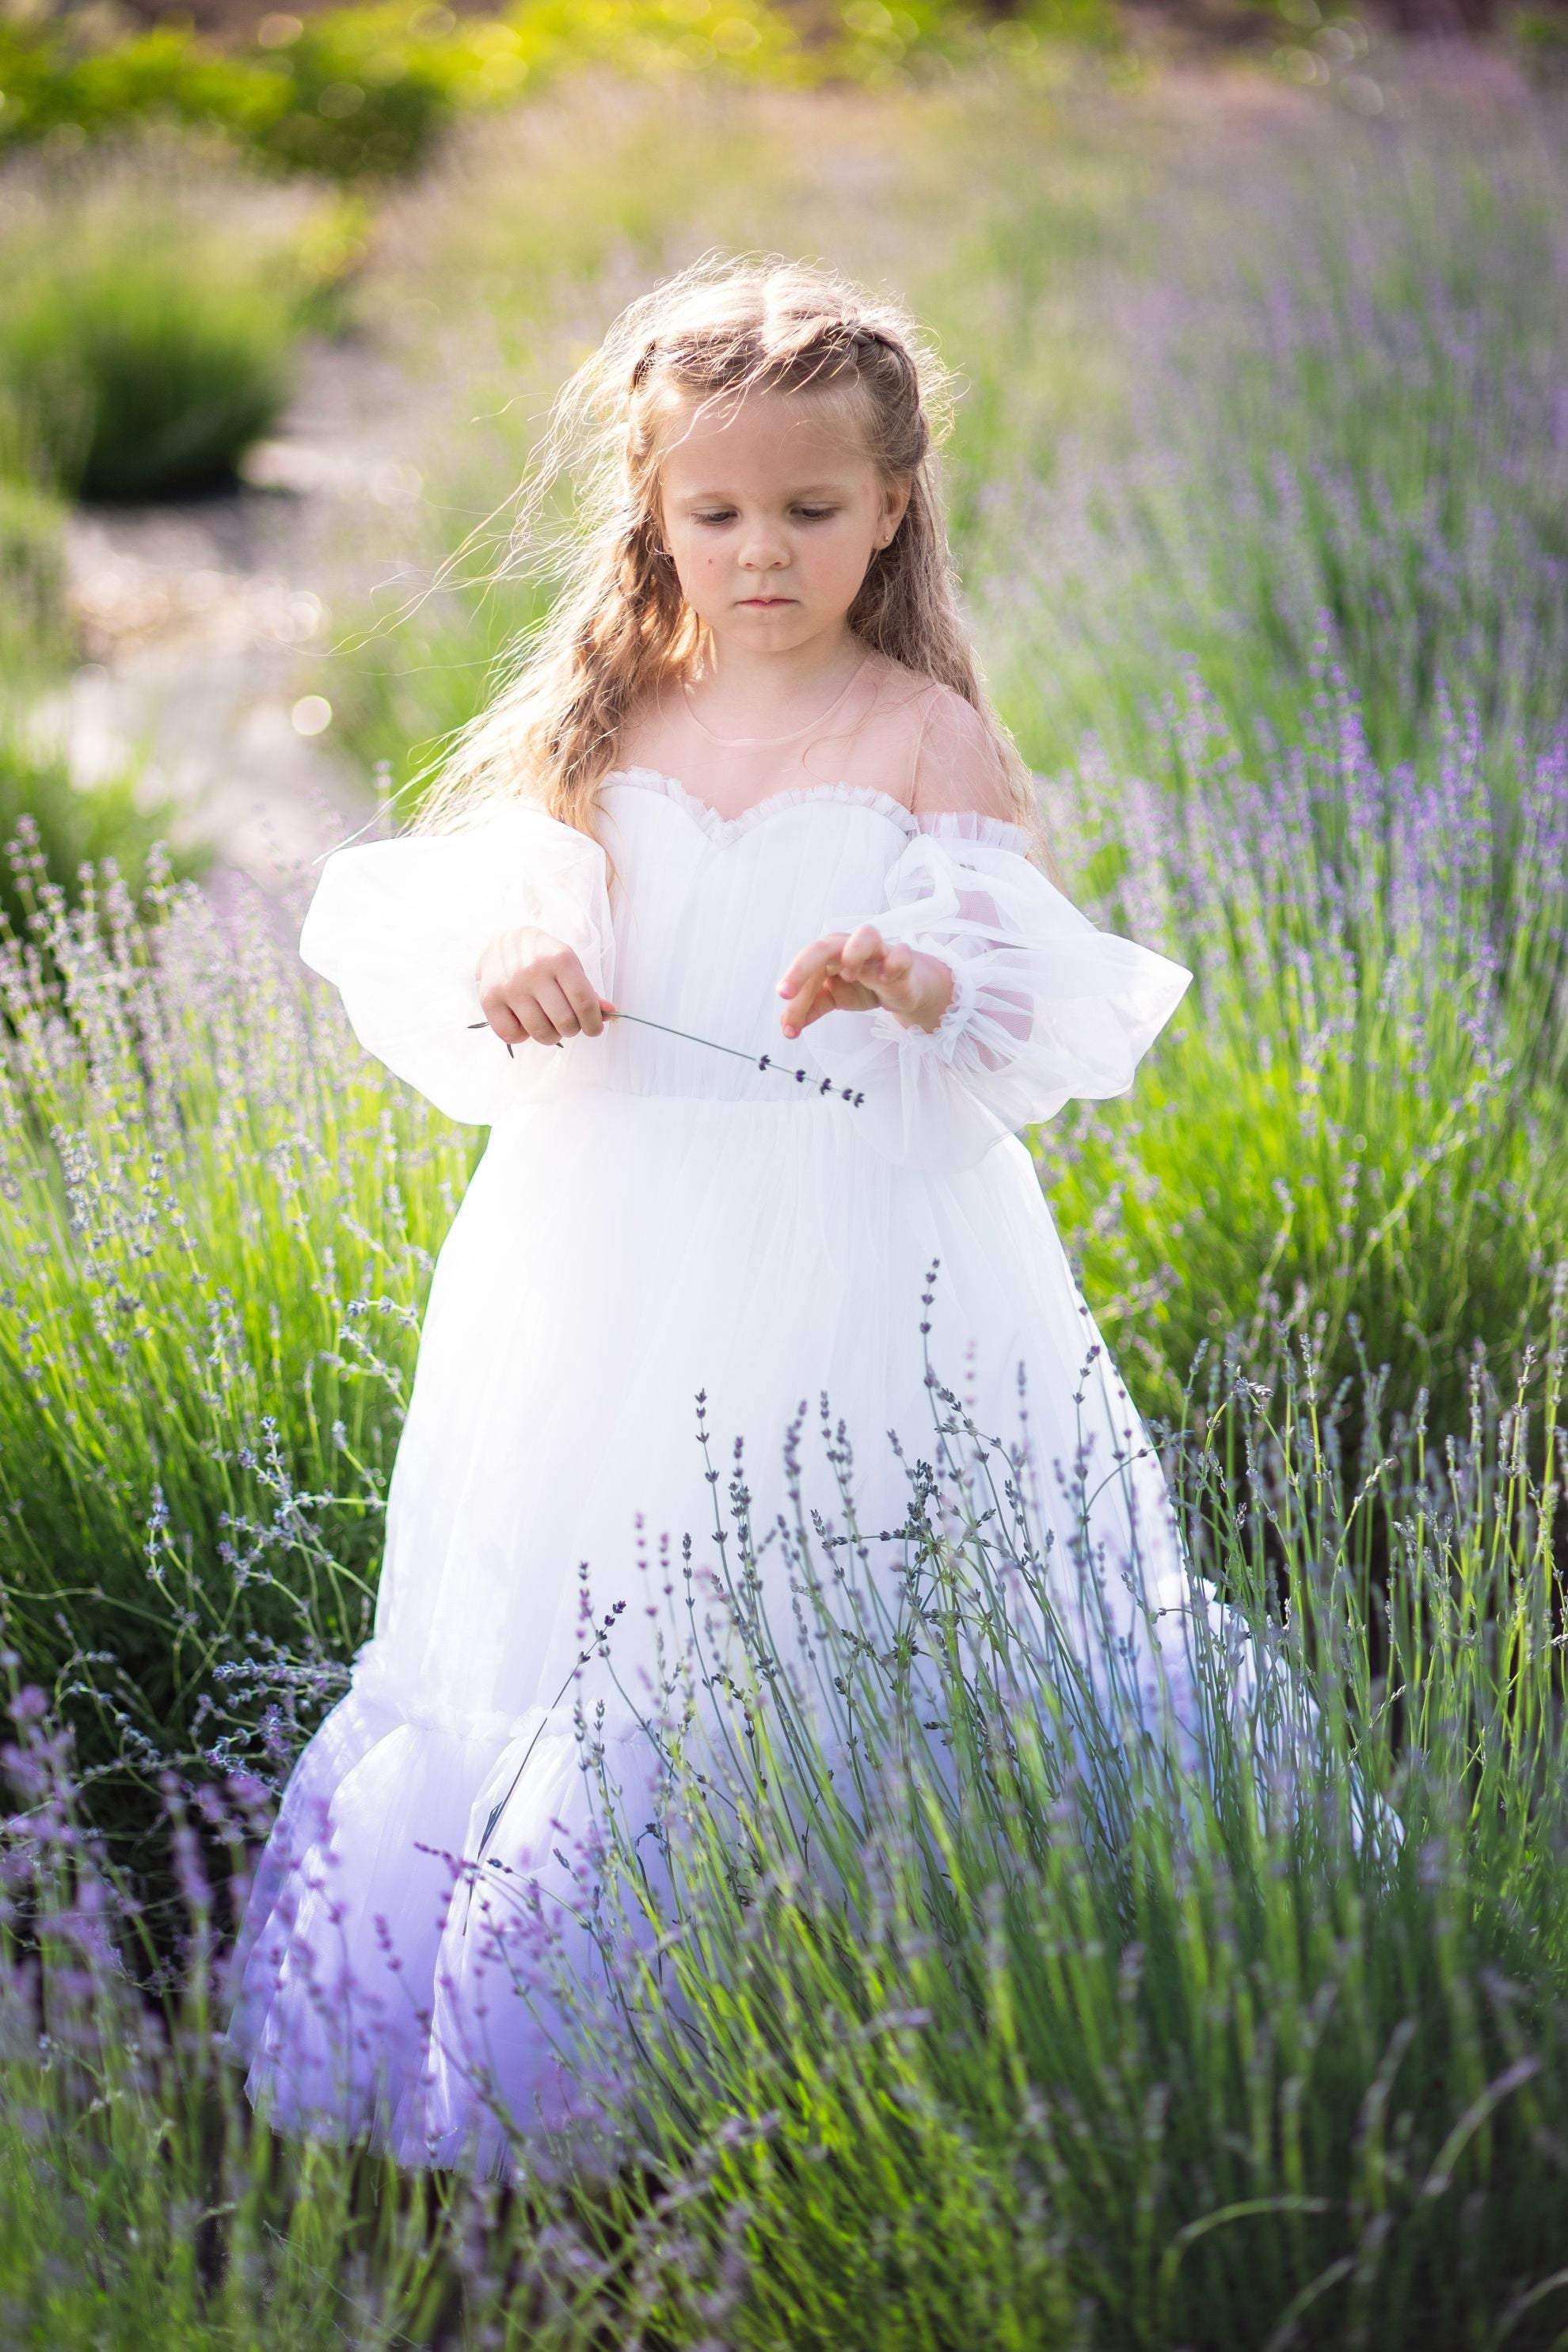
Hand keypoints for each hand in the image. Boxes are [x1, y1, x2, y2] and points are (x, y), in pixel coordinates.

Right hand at [475, 925, 614, 1048]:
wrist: (503, 943)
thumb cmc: (544, 959)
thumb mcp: (569, 966)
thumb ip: (588, 991)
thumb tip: (611, 1015)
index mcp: (559, 959)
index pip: (584, 1001)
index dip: (593, 1023)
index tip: (594, 1029)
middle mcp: (533, 972)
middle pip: (564, 1021)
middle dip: (572, 1030)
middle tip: (569, 1024)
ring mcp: (509, 986)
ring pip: (540, 1032)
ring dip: (551, 1036)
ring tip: (549, 1025)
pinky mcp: (489, 999)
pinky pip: (512, 1035)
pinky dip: (523, 1036)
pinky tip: (526, 1023)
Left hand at [775, 923, 953, 1040]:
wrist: (900, 986)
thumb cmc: (861, 985)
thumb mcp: (832, 998)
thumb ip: (809, 1008)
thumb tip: (787, 1029)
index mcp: (828, 953)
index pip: (805, 970)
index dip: (793, 991)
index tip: (786, 1021)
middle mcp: (849, 946)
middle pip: (822, 947)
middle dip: (800, 969)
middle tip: (785, 994)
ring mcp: (878, 951)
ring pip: (867, 935)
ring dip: (853, 952)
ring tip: (847, 976)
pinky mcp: (903, 960)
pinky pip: (902, 954)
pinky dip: (894, 962)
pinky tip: (884, 979)